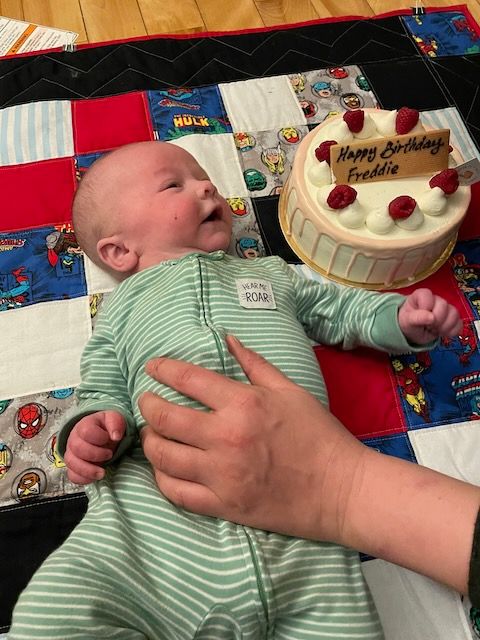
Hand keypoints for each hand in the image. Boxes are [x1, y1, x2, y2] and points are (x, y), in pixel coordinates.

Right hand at [63, 410, 125, 483]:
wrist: (102, 435)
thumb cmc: (107, 428)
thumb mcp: (114, 419)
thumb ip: (116, 423)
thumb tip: (116, 436)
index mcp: (84, 425)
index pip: (86, 431)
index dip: (99, 437)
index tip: (110, 439)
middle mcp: (74, 439)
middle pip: (77, 448)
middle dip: (95, 454)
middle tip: (110, 455)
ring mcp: (72, 454)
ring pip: (71, 463)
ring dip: (88, 470)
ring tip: (103, 473)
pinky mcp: (74, 467)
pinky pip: (72, 475)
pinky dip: (83, 478)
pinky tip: (95, 477)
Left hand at [139, 335, 365, 542]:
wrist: (341, 489)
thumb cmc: (319, 435)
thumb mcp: (290, 390)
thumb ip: (254, 363)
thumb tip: (228, 338)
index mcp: (244, 404)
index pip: (187, 379)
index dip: (162, 369)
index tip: (152, 367)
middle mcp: (226, 437)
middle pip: (165, 417)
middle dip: (148, 404)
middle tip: (147, 400)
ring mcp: (221, 475)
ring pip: (163, 456)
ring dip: (149, 440)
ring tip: (151, 433)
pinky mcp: (223, 505)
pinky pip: (176, 492)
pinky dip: (162, 477)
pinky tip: (163, 467)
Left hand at [398, 288, 461, 343]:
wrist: (413, 333)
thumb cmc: (408, 323)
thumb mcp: (407, 321)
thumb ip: (417, 317)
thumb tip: (431, 317)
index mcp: (421, 295)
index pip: (428, 295)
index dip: (426, 308)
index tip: (421, 318)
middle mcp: (435, 299)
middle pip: (443, 305)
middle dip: (436, 320)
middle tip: (427, 326)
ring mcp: (445, 308)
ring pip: (454, 314)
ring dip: (444, 326)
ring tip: (433, 330)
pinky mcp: (452, 318)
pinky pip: (459, 323)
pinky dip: (451, 331)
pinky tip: (442, 333)